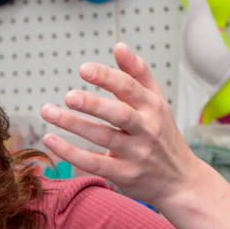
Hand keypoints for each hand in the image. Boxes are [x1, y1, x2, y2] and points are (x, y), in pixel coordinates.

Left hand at [38, 41, 203, 206]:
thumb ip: (138, 74)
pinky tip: (50, 140)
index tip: (83, 69)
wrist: (181, 181)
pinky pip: (94, 163)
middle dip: (93, 104)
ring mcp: (137, 154)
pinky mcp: (125, 175)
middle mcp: (147, 129)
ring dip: (74, 124)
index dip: (107, 77)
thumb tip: (119, 46)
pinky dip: (71, 152)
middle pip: (120, 113)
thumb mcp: (157, 103)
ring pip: (104, 137)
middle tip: (69, 96)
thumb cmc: (163, 137)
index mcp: (154, 107)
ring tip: (48, 112)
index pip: (130, 87)